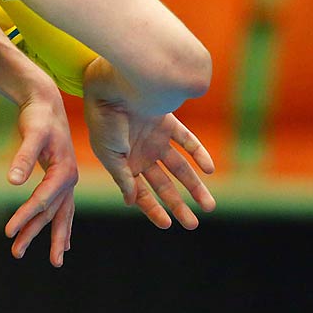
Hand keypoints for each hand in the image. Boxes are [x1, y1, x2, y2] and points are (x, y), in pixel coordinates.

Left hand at [0, 87, 79, 266]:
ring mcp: (66, 181)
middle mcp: (69, 180)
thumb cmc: (38, 116)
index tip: (8, 231)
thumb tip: (12, 181)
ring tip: (28, 255)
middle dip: (35, 235)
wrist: (45, 102)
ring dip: (45, 236)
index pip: (43, 200)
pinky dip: (60, 225)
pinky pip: (61, 208)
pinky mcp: (59, 179)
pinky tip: (62, 243)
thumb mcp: (31, 133)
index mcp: (64, 171)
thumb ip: (23, 157)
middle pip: (52, 214)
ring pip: (56, 214)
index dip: (25, 216)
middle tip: (17, 254)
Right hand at [83, 65, 216, 229]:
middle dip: (178, 205)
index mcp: (125, 165)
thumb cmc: (104, 122)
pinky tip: (209, 169)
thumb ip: (123, 179)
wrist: (110, 87)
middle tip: (193, 224)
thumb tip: (132, 202)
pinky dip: (199, 154)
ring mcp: (155, 140)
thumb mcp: (109, 156)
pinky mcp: (167, 123)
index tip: (167, 225)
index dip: (153, 210)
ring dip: (194, 186)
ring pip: (180, 169)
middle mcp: (142, 155)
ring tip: (208, 205)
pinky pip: (188, 142)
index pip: (142, 193)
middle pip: (164, 185)